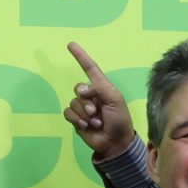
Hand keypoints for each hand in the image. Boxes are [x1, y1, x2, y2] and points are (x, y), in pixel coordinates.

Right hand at [61, 41, 138, 158]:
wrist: (115, 143)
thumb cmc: (120, 120)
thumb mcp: (115, 100)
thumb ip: (99, 88)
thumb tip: (82, 90)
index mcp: (102, 87)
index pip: (90, 68)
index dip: (81, 56)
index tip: (70, 45)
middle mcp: (91, 95)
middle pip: (78, 88)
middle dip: (86, 100)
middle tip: (96, 111)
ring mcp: (83, 108)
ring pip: (73, 102)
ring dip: (84, 113)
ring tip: (96, 122)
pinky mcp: (76, 119)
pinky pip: (68, 112)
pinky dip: (76, 119)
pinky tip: (86, 126)